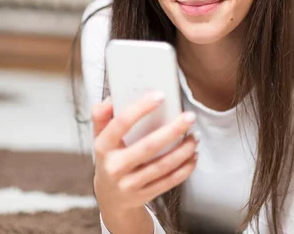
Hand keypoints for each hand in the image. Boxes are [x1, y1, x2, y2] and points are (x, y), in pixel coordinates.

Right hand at [91, 92, 198, 214]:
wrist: (110, 198)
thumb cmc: (109, 158)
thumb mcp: (98, 137)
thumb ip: (101, 115)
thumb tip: (112, 97)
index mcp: (103, 146)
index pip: (122, 123)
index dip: (141, 108)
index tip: (160, 95)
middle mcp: (115, 166)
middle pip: (148, 146)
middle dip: (172, 130)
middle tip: (189, 117)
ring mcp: (130, 183)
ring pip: (162, 166)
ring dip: (183, 150)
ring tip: (195, 136)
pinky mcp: (144, 195)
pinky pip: (169, 182)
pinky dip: (184, 169)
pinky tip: (193, 156)